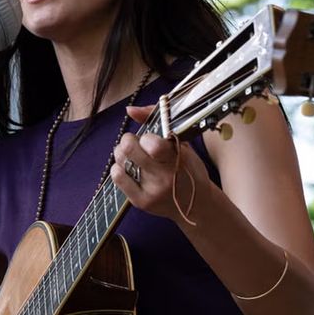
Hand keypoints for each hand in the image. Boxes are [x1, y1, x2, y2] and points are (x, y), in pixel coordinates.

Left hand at [110, 105, 211, 223]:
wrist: (196, 204)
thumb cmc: (188, 168)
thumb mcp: (183, 142)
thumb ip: (157, 120)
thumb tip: (129, 110)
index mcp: (179, 158)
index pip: (153, 145)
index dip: (145, 137)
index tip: (149, 138)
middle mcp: (165, 177)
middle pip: (129, 149)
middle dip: (128, 140)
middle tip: (134, 142)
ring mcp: (152, 191)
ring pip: (120, 161)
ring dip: (122, 153)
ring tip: (133, 156)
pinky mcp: (140, 202)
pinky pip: (117, 177)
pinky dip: (118, 168)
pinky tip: (128, 168)